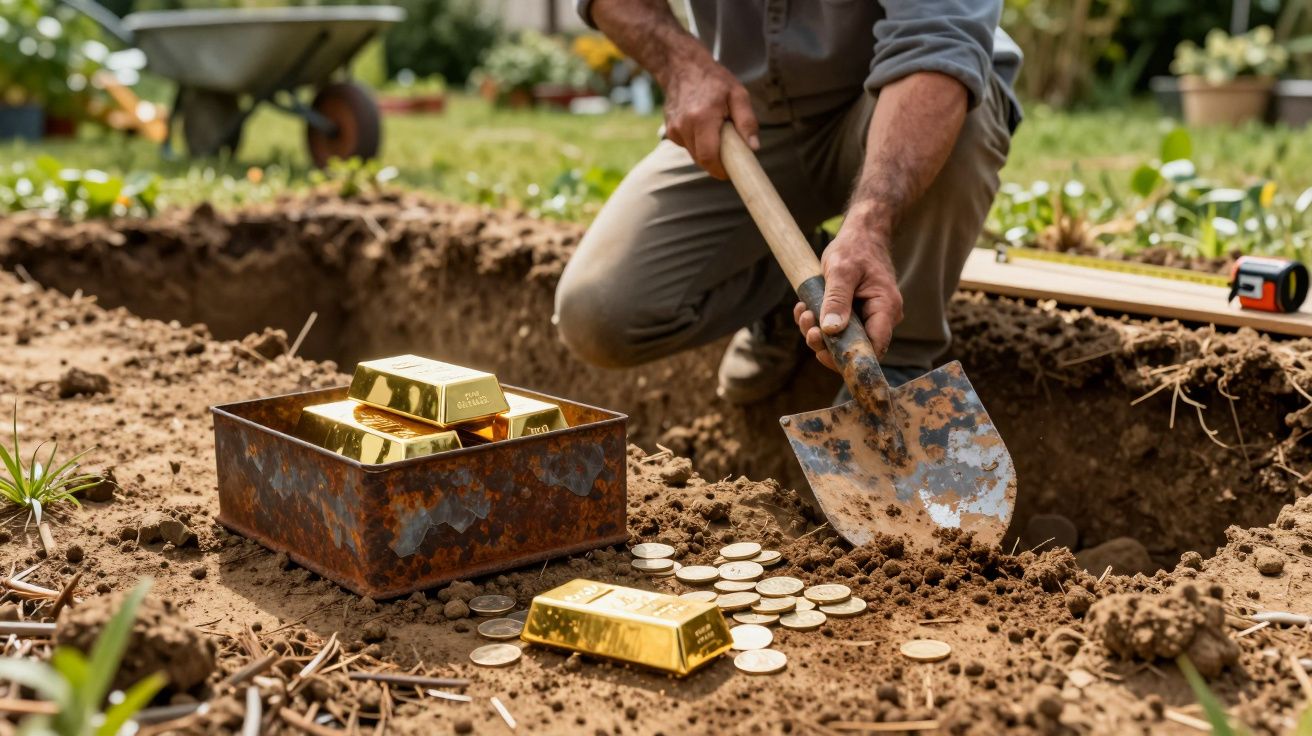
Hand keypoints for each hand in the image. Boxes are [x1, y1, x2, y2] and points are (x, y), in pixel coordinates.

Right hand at [662, 59, 758, 178]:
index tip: (731, 172)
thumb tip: (754, 147)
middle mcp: (684, 126)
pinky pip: (688, 147)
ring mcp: (674, 130)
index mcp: (703, 118)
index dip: (720, 170)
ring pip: (695, 155)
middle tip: (731, 152)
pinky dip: (698, 143)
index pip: (709, 157)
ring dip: (708, 151)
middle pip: (702, 160)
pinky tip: (703, 126)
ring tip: (716, 131)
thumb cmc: (714, 80)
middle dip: (717, 162)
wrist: (681, 66)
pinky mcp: (670, 132)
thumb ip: (747, 121)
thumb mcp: (738, 94)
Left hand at [793, 225, 902, 370]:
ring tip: (804, 312)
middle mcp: (881, 317)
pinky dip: (818, 323)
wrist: (861, 234)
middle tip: (808, 329)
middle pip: (855, 347)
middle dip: (827, 344)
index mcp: (886, 308)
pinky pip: (837, 328)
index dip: (850, 358)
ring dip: (818, 332)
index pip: (874, 348)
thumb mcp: (841, 270)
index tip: (823, 355)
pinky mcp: (855, 314)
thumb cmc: (855, 248)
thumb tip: (831, 330)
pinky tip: (805, 308)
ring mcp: (868, 316)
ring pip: (842, 339)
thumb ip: (837, 300)